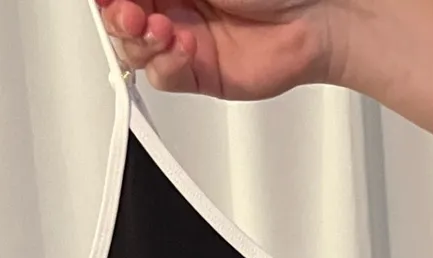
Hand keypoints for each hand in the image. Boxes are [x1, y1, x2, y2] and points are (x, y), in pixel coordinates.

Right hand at [95, 0, 341, 96]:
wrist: (314, 18)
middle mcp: (171, 5)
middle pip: (120, 19)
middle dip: (118, 17)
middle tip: (129, 13)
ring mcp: (182, 39)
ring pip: (135, 50)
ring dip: (139, 41)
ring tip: (159, 29)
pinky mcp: (197, 73)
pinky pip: (164, 75)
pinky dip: (166, 63)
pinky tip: (183, 46)